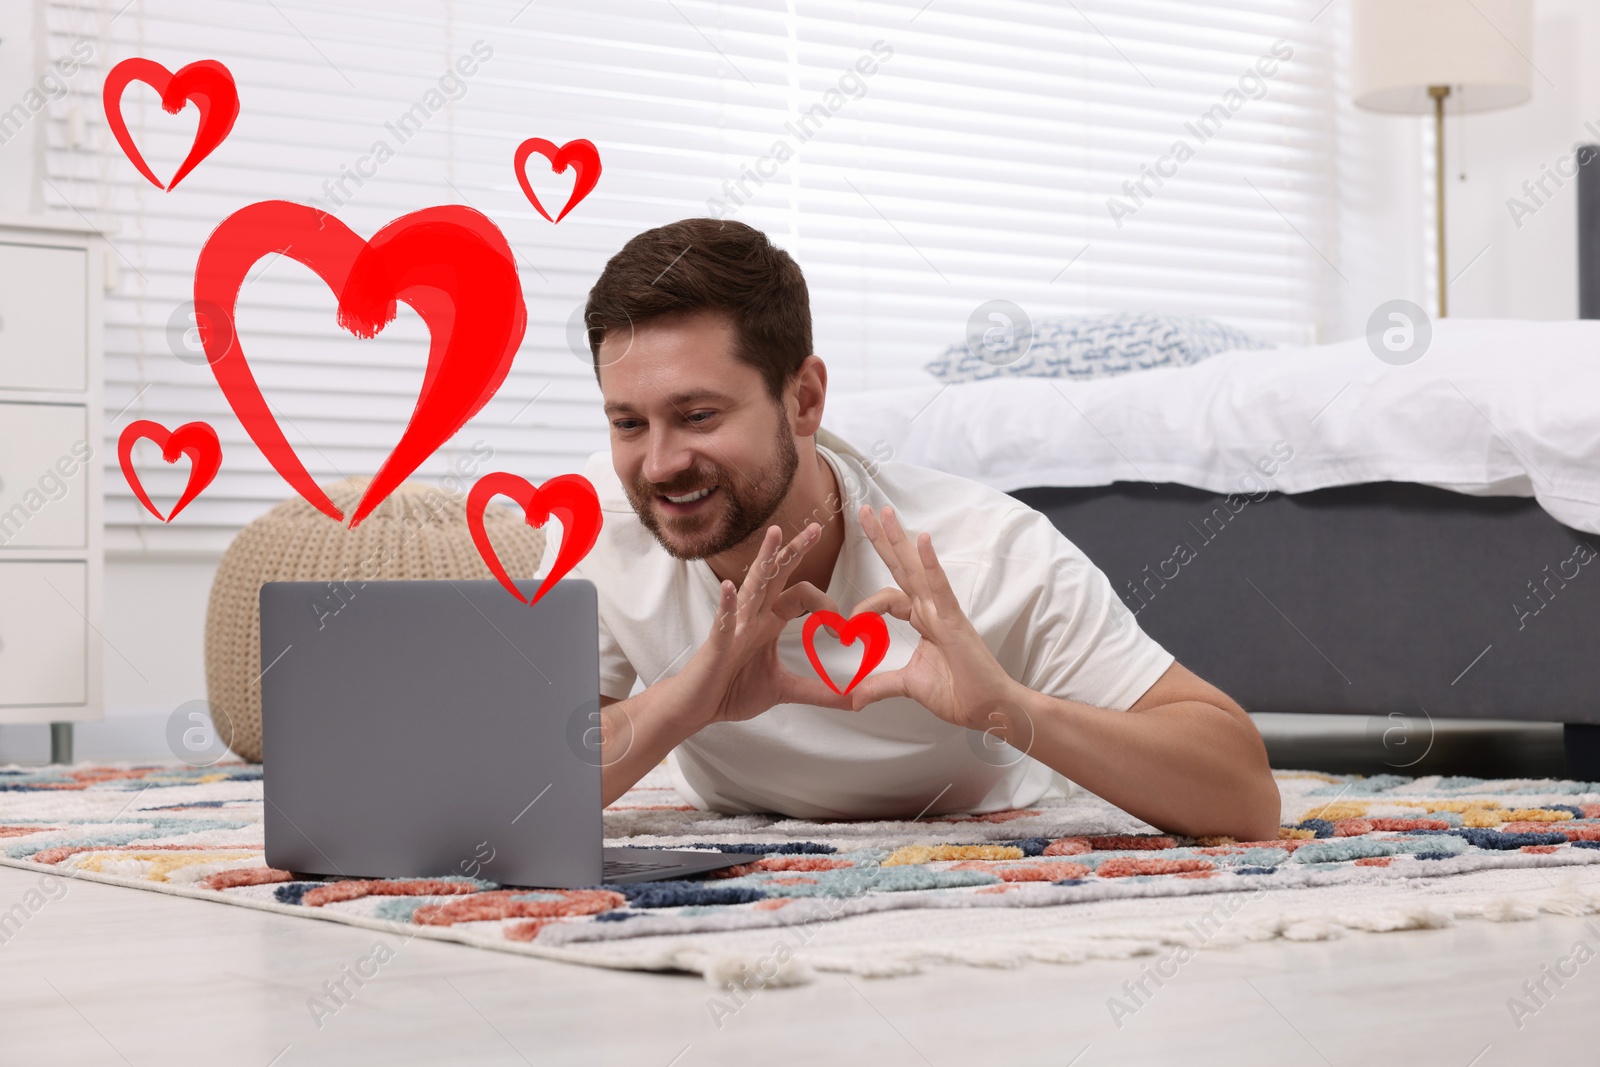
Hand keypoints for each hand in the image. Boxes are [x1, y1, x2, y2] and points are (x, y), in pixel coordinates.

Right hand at [678, 522, 854, 725]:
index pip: (801, 596)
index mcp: (768, 622)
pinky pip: (723, 622)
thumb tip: (856, 700)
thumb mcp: (784, 690)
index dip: (826, 606)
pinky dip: (726, 605)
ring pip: (752, 587)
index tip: (842, 631)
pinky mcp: (717, 645)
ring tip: (775, 533)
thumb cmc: (733, 691)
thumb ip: (819, 692)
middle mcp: (753, 617)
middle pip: (777, 575)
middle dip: (795, 551)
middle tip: (816, 527)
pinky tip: (727, 588)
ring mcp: (734, 627)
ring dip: (764, 560)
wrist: (698, 708)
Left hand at [849, 505, 1021, 727]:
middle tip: (864, 510)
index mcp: (922, 620)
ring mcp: (942, 610)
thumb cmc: (958, 693)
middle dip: (882, 539)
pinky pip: (940, 586)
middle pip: (901, 566)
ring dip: (899, 539)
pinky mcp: (953, 619)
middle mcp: (931, 609)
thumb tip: (853, 699)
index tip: (848, 626)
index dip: (866, 605)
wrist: (986, 708)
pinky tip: (923, 539)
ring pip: (916, 568)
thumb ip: (880, 686)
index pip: (889, 597)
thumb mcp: (908, 686)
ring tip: (884, 512)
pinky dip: (931, 563)